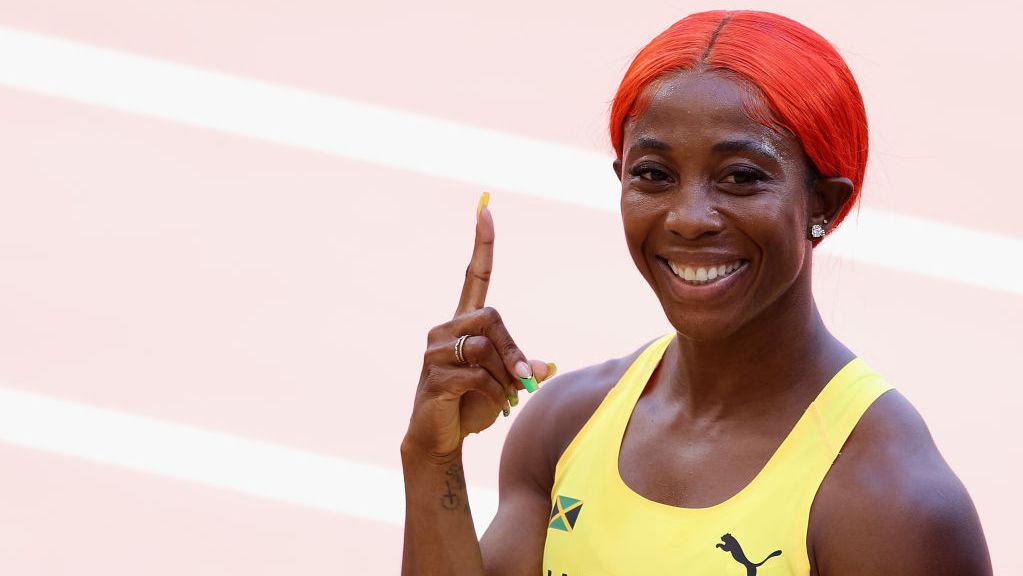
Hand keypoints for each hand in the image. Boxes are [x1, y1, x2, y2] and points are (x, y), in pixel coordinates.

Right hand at [404, 195, 550, 461]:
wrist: (439, 439)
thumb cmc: (472, 406)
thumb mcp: (504, 385)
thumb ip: (521, 370)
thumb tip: (543, 368)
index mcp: (463, 324)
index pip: (473, 276)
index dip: (482, 245)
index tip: (485, 209)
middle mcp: (445, 330)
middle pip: (490, 317)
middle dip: (513, 350)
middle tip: (523, 381)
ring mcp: (435, 352)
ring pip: (484, 347)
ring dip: (505, 377)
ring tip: (505, 399)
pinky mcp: (434, 376)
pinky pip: (477, 374)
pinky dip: (496, 393)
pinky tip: (496, 407)